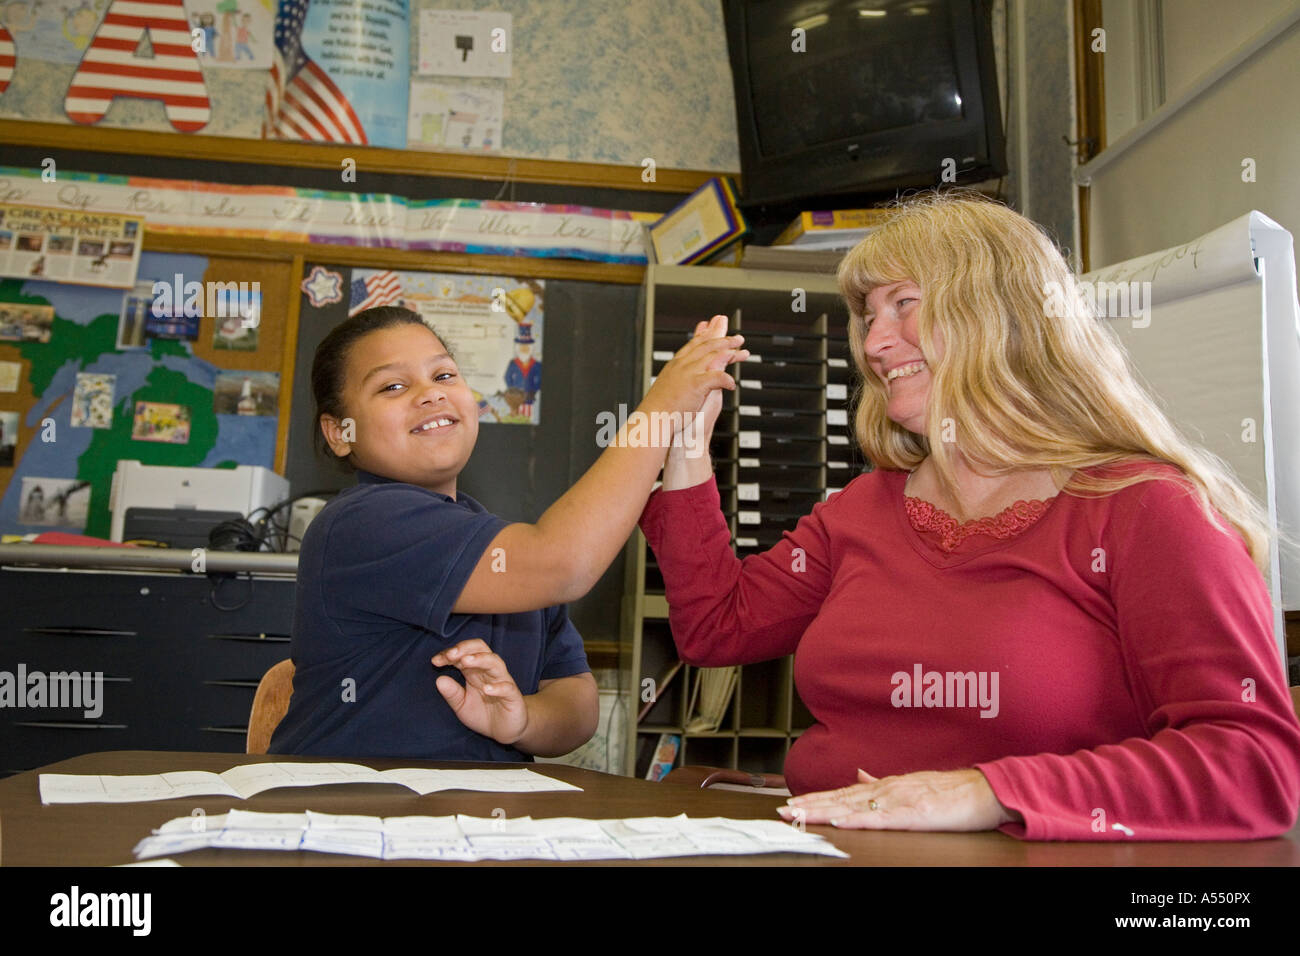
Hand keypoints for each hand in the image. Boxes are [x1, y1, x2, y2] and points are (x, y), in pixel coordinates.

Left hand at [432, 639, 527, 745]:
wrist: (504, 731)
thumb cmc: (483, 714)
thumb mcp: (462, 706)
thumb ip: (452, 693)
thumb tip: (439, 680)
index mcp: (475, 672)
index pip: (463, 654)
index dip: (449, 654)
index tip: (435, 661)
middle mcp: (489, 672)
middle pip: (481, 649)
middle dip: (465, 648)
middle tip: (450, 655)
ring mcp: (502, 682)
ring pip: (495, 663)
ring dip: (480, 659)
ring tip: (465, 662)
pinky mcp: (513, 697)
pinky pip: (507, 688)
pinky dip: (498, 687)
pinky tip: (486, 690)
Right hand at [641, 314, 746, 426]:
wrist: (652, 419)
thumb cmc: (658, 409)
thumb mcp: (668, 387)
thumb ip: (677, 378)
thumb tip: (680, 379)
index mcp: (675, 365)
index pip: (693, 345)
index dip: (706, 336)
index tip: (715, 328)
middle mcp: (682, 365)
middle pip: (706, 346)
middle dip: (724, 339)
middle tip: (738, 338)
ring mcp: (689, 373)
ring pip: (714, 356)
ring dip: (731, 353)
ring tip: (743, 352)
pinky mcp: (696, 384)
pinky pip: (717, 377)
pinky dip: (726, 379)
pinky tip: (733, 383)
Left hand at [776, 768, 1021, 831]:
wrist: (984, 790)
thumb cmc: (951, 792)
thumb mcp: (912, 784)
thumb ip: (882, 781)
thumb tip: (858, 774)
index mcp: (885, 785)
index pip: (842, 792)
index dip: (815, 797)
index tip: (792, 802)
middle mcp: (886, 789)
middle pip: (840, 799)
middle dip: (809, 805)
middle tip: (782, 811)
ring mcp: (898, 801)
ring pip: (852, 807)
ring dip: (823, 811)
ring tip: (798, 815)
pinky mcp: (913, 815)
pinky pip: (880, 819)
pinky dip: (856, 821)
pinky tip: (838, 822)